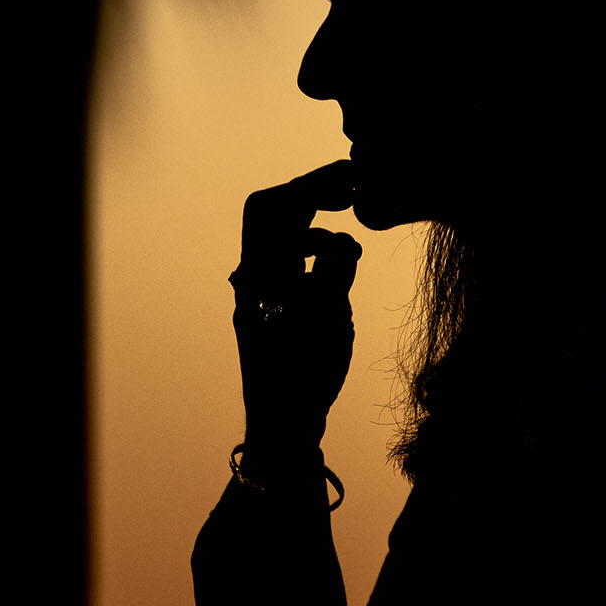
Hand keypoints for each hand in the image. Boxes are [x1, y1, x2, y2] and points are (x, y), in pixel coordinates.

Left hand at [231, 160, 361, 464]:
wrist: (281, 426)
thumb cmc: (302, 373)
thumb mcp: (328, 315)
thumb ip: (336, 268)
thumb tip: (342, 240)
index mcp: (259, 272)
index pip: (274, 206)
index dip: (311, 184)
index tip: (349, 179)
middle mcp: (253, 277)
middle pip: (274, 216)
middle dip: (311, 197)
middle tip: (350, 191)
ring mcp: (261, 294)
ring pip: (283, 241)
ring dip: (316, 231)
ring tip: (352, 244)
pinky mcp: (273, 311)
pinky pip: (291, 267)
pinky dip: (316, 258)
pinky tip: (340, 272)